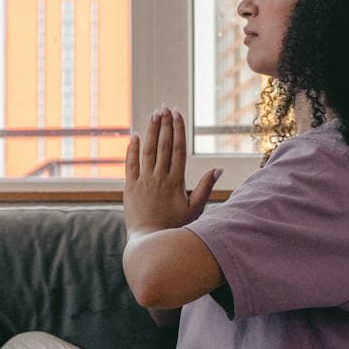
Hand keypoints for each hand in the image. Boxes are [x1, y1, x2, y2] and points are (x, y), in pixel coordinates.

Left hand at [122, 107, 220, 237]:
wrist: (150, 241)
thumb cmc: (175, 228)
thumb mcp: (195, 210)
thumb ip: (206, 188)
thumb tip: (218, 169)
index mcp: (176, 181)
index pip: (178, 149)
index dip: (178, 130)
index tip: (177, 114)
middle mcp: (159, 178)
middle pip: (163, 145)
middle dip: (165, 125)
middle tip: (166, 108)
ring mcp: (143, 181)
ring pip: (148, 151)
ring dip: (151, 131)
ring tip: (154, 115)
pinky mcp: (130, 187)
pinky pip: (130, 164)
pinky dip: (132, 149)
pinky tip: (135, 136)